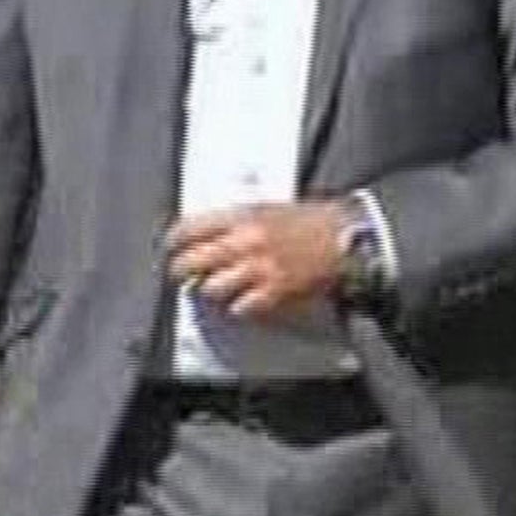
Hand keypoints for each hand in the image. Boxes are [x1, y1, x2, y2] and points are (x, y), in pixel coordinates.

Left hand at [166, 200, 348, 320]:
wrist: (344, 235)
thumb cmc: (308, 219)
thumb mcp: (265, 207)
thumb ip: (233, 220)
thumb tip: (204, 234)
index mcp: (240, 215)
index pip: (189, 228)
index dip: (173, 242)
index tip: (171, 249)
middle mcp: (243, 242)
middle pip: (191, 262)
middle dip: (180, 272)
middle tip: (182, 276)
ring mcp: (257, 269)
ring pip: (211, 289)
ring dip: (210, 292)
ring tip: (214, 291)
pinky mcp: (274, 292)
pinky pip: (240, 308)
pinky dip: (238, 308)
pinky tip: (242, 302)